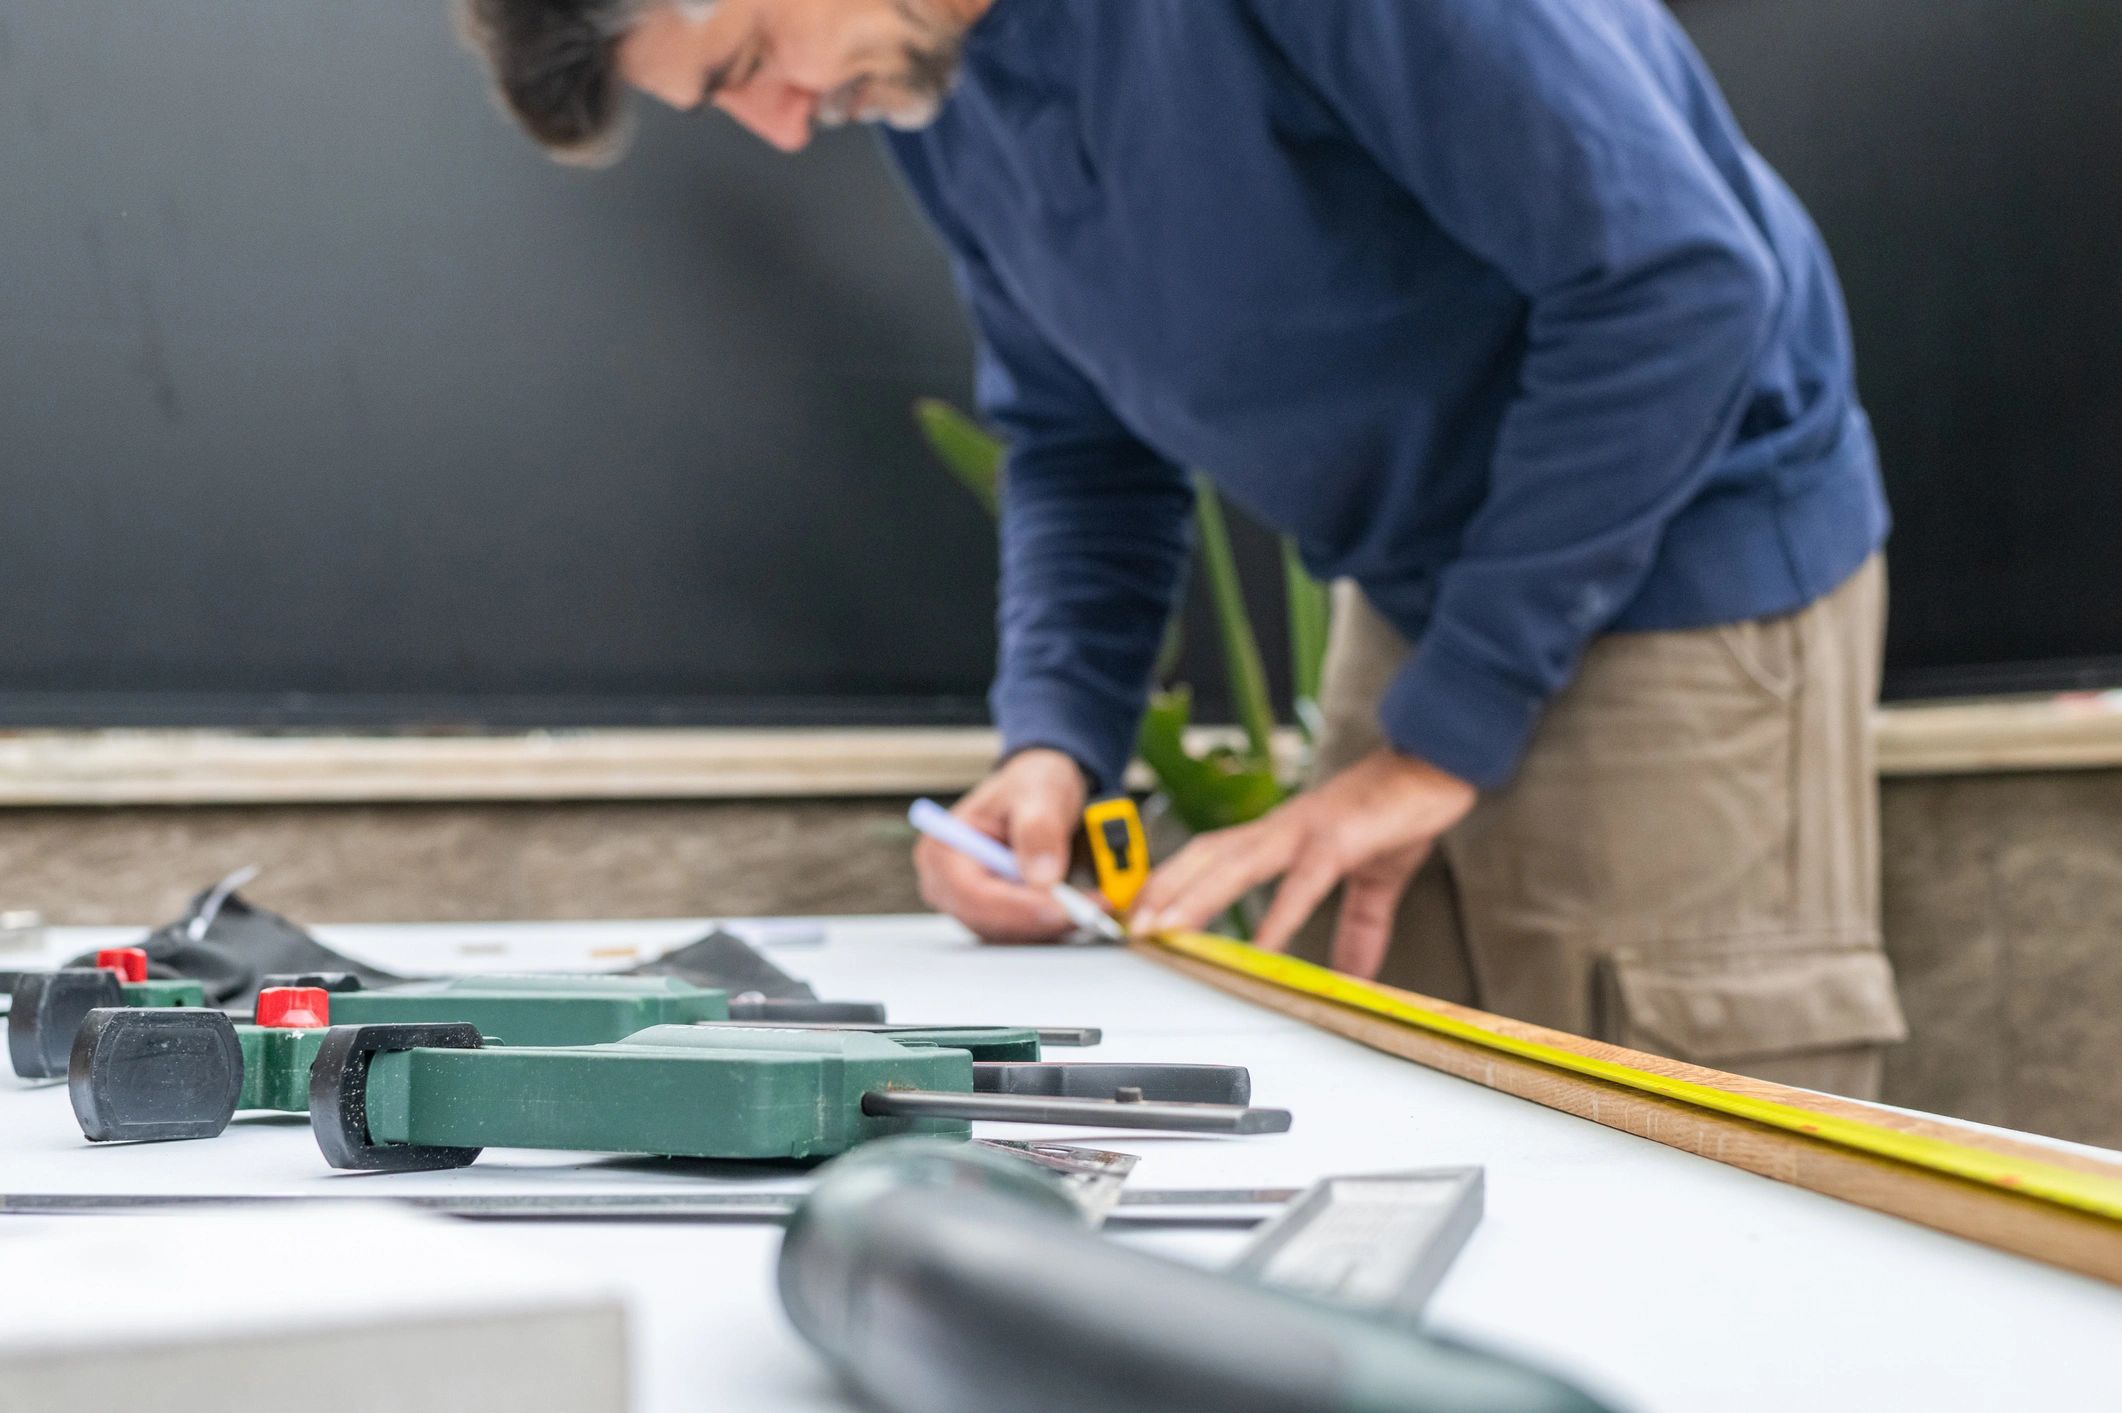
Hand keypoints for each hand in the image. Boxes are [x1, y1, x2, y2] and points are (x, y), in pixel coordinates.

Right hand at [914, 748, 1088, 944]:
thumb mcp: (1039, 793)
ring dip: (1050, 926)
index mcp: (944, 849)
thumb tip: (1042, 876)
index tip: (1063, 908)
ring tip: (1091, 905)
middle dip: (1040, 920)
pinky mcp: (992, 913)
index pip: (973, 894)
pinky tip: (1078, 908)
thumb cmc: (1031, 784)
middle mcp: (946, 882)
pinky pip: (1019, 932)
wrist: (1040, 790)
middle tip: (1089, 911)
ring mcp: (967, 902)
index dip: (1018, 908)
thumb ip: (1039, 829)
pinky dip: (1051, 925)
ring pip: (1006, 933)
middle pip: (988, 921)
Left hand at [1129, 750, 1476, 977]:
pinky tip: (1262, 946)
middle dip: (1164, 889)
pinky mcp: (1341, 840)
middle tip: (1129, 926)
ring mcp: (1308, 831)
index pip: (1212, 854)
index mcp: (1282, 834)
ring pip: (1236, 863)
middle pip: (1207, 856)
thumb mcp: (1375, 879)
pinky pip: (1302, 883)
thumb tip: (1354, 974)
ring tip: (1166, 930)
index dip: (1172, 879)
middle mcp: (1283, 828)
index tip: (1140, 910)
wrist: (1437, 766)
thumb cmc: (1399, 810)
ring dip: (1196, 896)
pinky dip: (1279, 916)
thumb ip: (1359, 928)